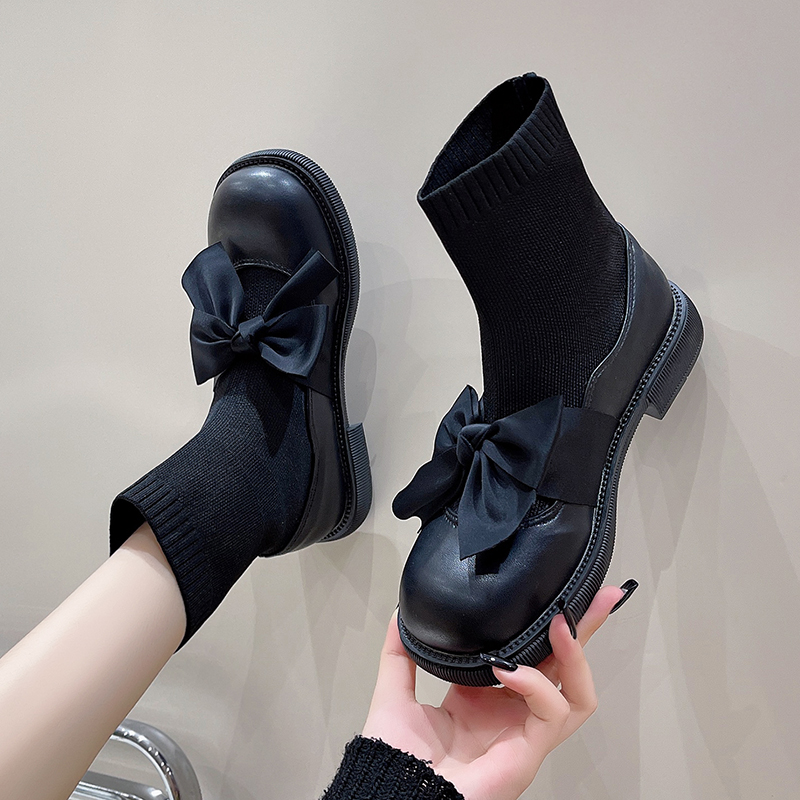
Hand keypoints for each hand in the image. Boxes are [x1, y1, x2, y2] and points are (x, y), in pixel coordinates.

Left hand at [362, 586, 624, 799]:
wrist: (391, 791)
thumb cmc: (395, 757)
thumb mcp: (396, 691)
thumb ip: (400, 652)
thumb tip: (400, 613)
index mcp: (485, 697)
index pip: (531, 654)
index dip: (548, 626)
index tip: (559, 591)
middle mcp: (511, 713)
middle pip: (565, 668)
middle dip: (586, 632)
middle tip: (601, 597)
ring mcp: (524, 733)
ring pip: (576, 694)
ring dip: (575, 656)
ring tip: (561, 624)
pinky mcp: (528, 751)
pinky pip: (552, 713)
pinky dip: (537, 685)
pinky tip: (510, 670)